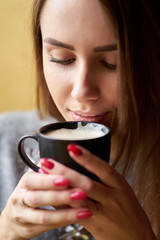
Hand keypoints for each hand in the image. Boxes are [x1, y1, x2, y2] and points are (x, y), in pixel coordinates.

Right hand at [0, 171, 92, 239]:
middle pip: (39, 198)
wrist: (14, 217)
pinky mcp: (30, 229)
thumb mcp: (35, 180)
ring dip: (67, 213)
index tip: (66, 179)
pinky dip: (65, 221)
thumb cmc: (30, 193)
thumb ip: (47, 171)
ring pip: (44, 216)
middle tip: (81, 193)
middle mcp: (20, 199)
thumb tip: (66, 157)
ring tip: (86, 209)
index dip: (49, 180)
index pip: (34, 180)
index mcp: (24, 183)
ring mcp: (23, 216)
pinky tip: (79, 217)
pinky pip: (49, 226)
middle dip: (61, 196)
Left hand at [41, 144, 156, 239]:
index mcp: (120, 186)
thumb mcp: (123, 189)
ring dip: (58, 186)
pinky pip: (73, 213)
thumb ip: (106, 177)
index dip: (88, 158)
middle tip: (47, 161)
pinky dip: (60, 202)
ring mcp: (102, 213)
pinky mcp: (93, 225)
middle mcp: (112, 199)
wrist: (136, 237)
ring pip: (78, 199)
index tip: (71, 148)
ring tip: (44, 174)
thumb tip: (85, 159)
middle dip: (65, 172)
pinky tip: (48, 193)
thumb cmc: (129, 209)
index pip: (104, 169)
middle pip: (86, 184)